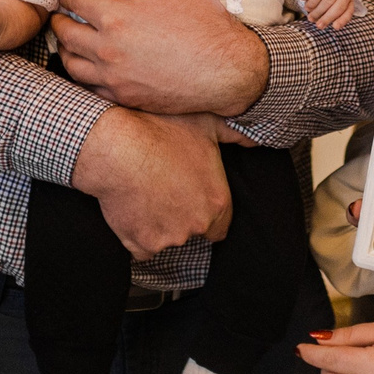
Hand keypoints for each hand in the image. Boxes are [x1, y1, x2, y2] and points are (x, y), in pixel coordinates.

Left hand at [52, 0, 268, 116]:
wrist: (228, 71)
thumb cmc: (206, 24)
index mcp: (117, 18)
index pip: (76, 1)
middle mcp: (108, 50)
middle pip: (66, 34)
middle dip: (59, 20)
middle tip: (60, 13)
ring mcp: (114, 78)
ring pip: (72, 64)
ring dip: (65, 49)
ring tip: (68, 40)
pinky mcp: (125, 98)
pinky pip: (90, 87)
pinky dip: (83, 74)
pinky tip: (89, 66)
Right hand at [71, 107, 231, 258]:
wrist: (116, 146)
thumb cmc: (160, 131)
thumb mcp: (205, 124)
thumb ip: (235, 135)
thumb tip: (256, 140)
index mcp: (217, 202)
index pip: (221, 226)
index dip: (207, 215)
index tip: (192, 201)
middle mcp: (197, 224)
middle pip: (194, 231)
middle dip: (183, 216)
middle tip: (166, 191)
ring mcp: (169, 237)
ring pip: (168, 239)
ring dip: (160, 225)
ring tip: (147, 195)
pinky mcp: (142, 244)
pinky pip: (143, 249)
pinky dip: (138, 236)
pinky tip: (133, 211)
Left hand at [298, 0, 355, 28]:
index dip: (312, 2)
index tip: (306, 8)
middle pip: (329, 1)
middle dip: (318, 12)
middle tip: (310, 18)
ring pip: (339, 8)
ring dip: (328, 18)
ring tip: (319, 25)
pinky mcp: (351, 0)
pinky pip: (349, 12)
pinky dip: (343, 20)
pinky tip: (335, 27)